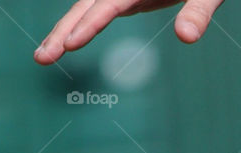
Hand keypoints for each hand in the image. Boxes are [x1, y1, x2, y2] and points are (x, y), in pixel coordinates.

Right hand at [34, 0, 222, 63]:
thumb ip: (198, 12)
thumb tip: (186, 38)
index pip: (109, 4)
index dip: (90, 24)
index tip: (70, 44)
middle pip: (87, 6)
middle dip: (63, 32)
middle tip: (41, 59)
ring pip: (86, 8)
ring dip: (64, 31)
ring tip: (43, 56)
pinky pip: (98, 11)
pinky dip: (81, 26)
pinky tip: (65, 41)